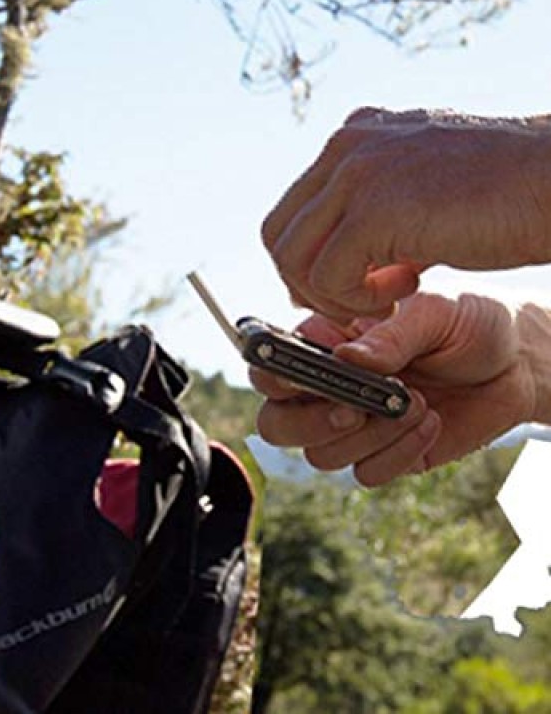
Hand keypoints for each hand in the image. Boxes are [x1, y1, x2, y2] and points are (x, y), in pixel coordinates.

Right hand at [250, 292, 537, 486]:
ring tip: (414, 404)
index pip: (269, 366)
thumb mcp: (435, 312)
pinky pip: (363, 474)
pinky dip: (395, 454)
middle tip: (354, 408)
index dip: (274, 375)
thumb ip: (390, 334)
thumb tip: (348, 359)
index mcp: (325, 343)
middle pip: (275, 423)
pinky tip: (429, 423)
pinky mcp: (382, 454)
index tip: (307, 375)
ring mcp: (353, 425)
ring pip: (318, 455)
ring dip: (366, 436)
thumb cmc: (468, 322)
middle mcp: (328, 386)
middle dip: (308, 422)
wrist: (516, 364)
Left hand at [262, 107, 550, 319]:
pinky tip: (410, 286)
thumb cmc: (501, 193)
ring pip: (292, 257)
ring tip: (390, 292)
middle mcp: (346, 147)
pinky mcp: (375, 208)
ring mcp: (356, 173)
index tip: (353, 282)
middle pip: (278, 234)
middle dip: (309, 281)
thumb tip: (330, 266)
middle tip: (362, 296)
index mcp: (354, 137)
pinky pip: (327, 276)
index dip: (308, 261)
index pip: (293, 212)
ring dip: (335, 294)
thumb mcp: (418, 191)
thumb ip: (370, 215)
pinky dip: (359, 300)